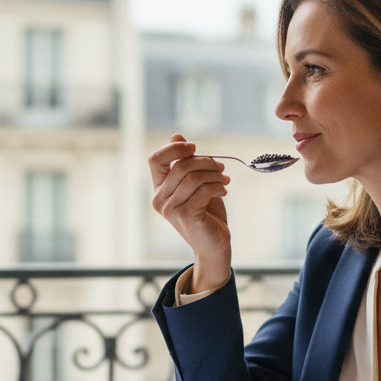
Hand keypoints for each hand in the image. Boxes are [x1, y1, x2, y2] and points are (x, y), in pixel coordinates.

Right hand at [147, 133, 231, 290]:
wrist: (213, 244)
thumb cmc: (206, 213)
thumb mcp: (196, 183)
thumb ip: (186, 162)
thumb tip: (176, 135)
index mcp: (158, 188)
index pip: (155, 159)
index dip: (174, 148)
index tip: (194, 148)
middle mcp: (159, 199)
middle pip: (181, 166)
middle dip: (206, 162)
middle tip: (221, 168)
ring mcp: (170, 209)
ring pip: (193, 177)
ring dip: (214, 175)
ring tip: (224, 180)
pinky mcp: (186, 216)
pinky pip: (203, 190)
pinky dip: (218, 186)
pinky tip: (224, 191)